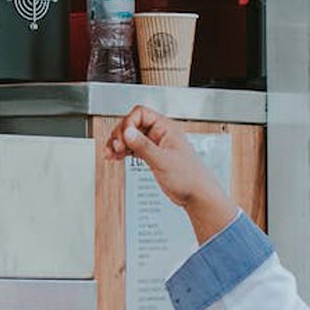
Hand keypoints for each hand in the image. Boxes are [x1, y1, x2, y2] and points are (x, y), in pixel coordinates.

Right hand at [105, 105, 234, 242]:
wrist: (197, 196)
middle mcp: (160, 133)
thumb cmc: (190, 178)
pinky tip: (116, 157)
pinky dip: (123, 151)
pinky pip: (133, 147)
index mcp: (166, 128)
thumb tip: (127, 132)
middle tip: (116, 147)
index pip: (140, 113)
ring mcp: (155, 144)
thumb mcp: (163, 161)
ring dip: (118, 143)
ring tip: (111, 153)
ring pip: (130, 136)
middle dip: (120, 134)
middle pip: (132, 123)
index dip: (128, 123)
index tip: (124, 137)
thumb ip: (144, 146)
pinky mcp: (152, 155)